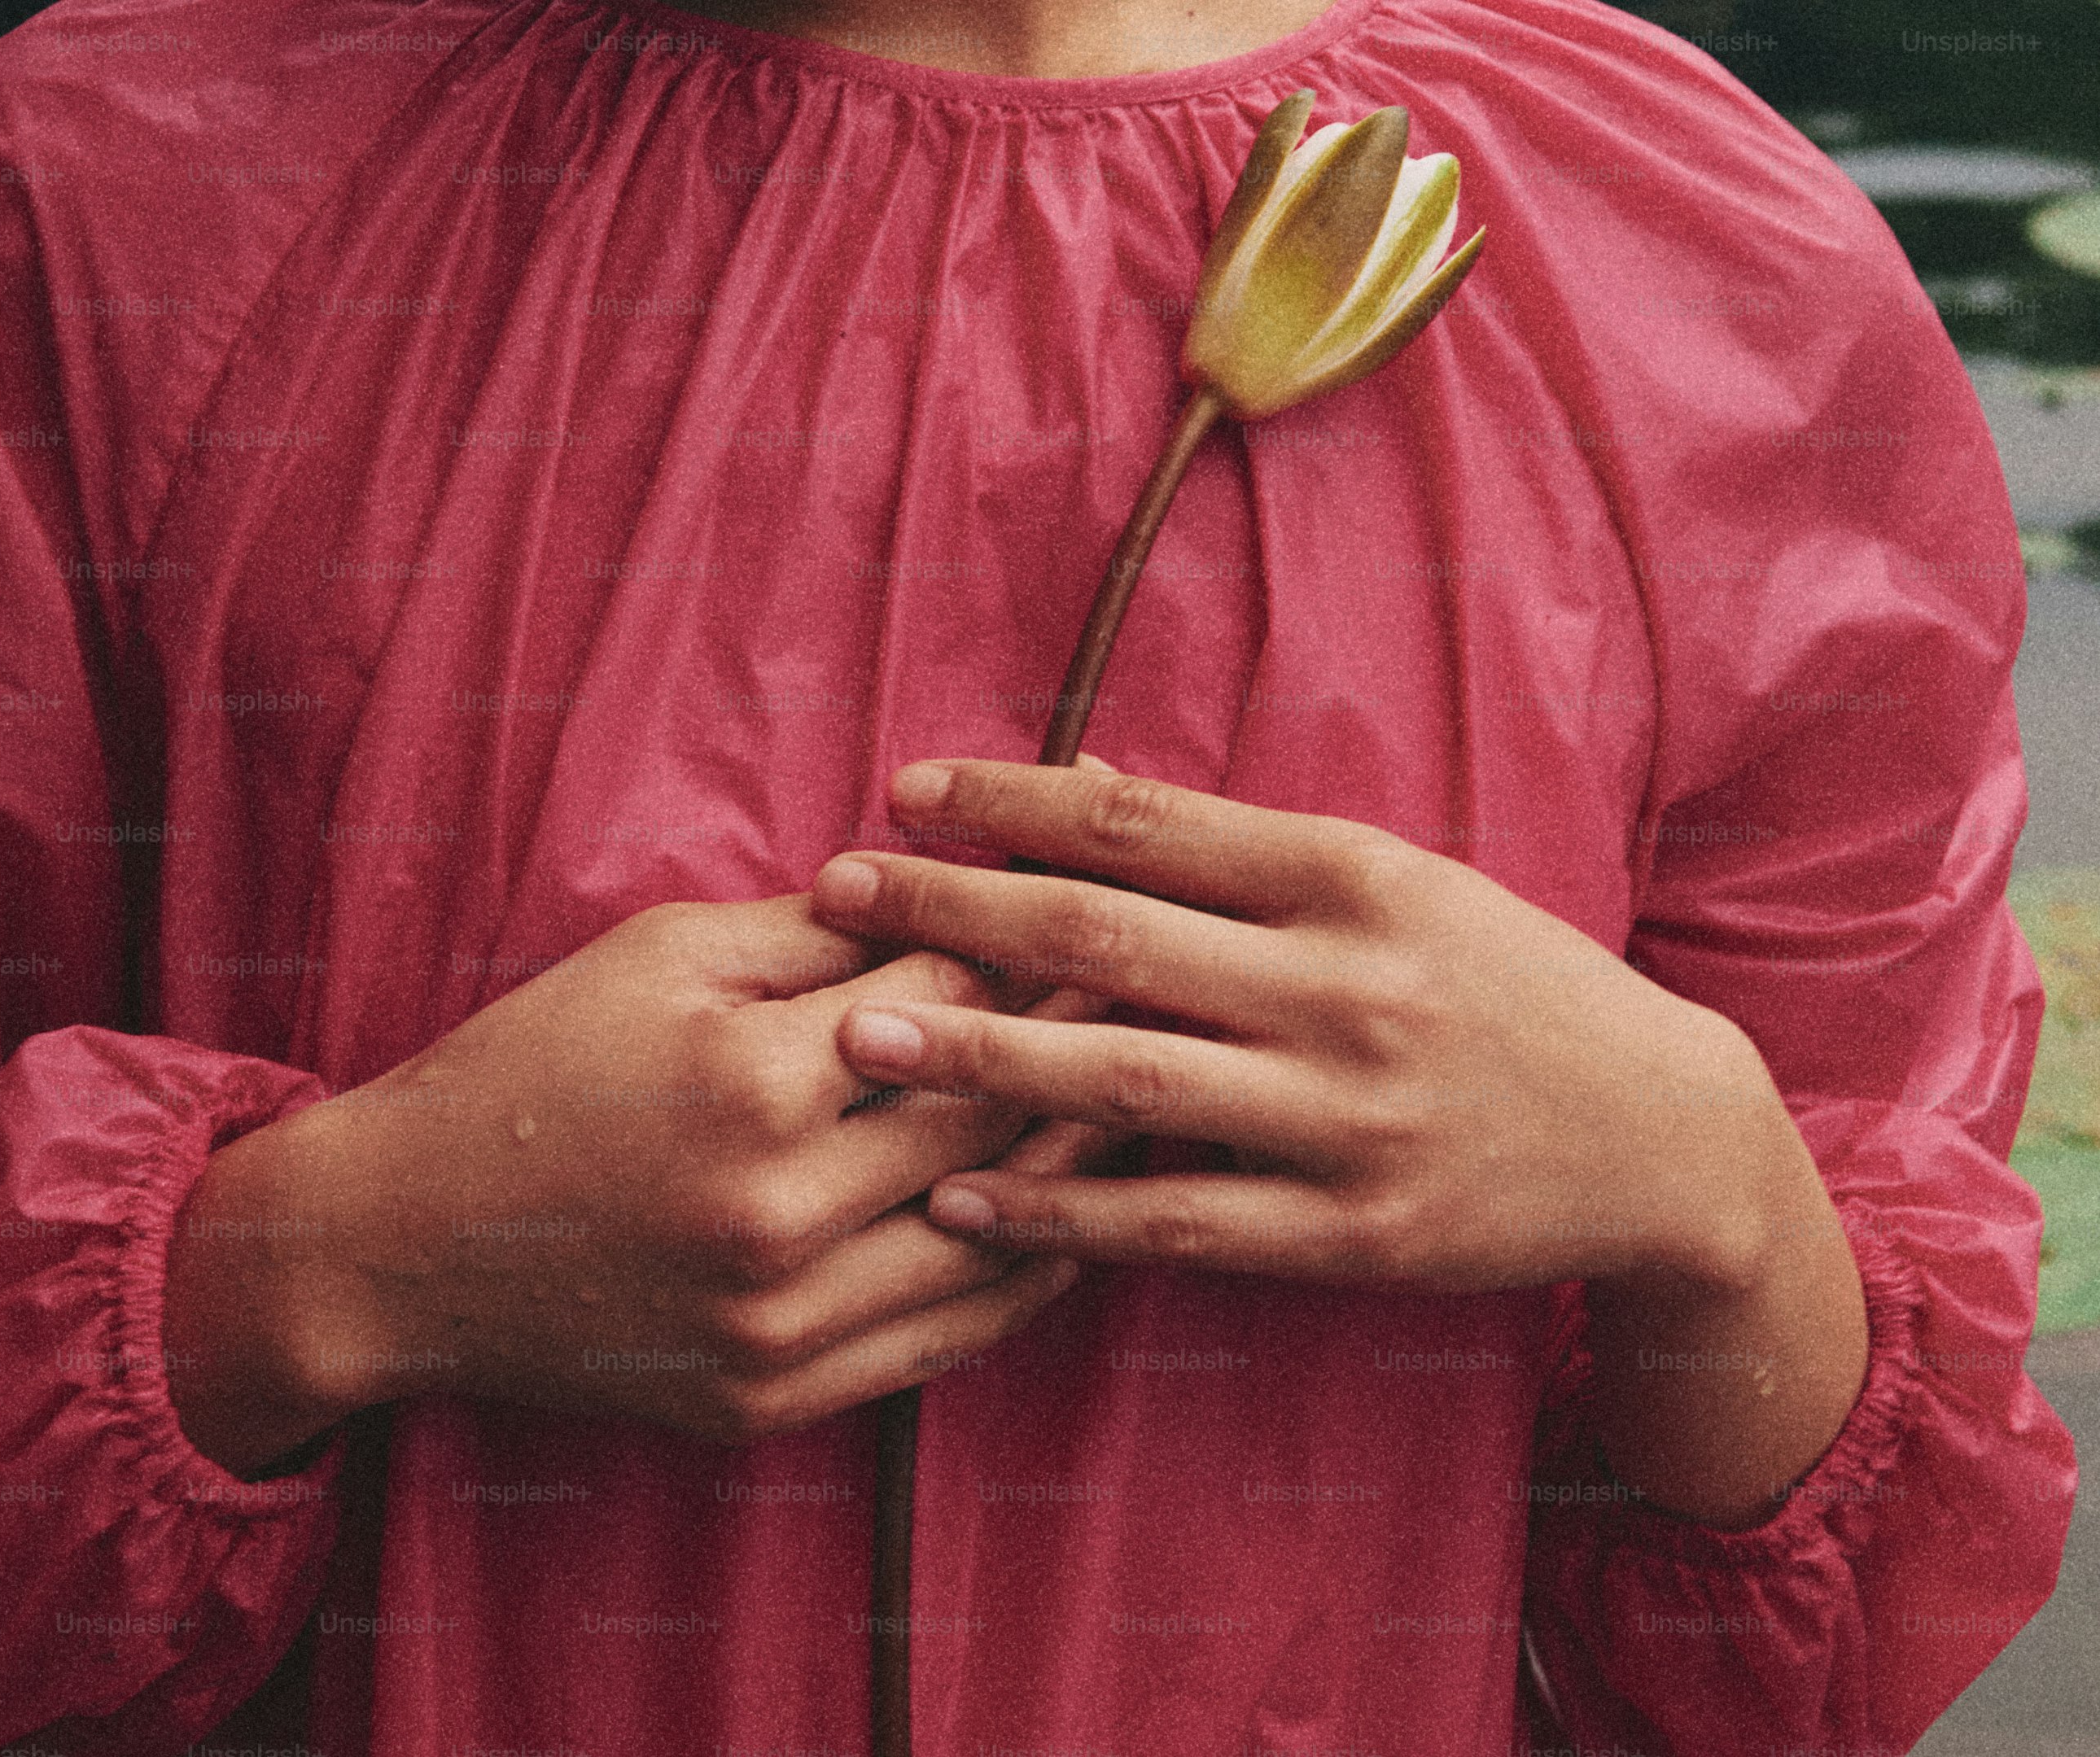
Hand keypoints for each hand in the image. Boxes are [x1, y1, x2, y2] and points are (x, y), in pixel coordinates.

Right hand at [165, 895, 1109, 1474]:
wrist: (399, 1247)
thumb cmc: (527, 1070)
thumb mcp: (656, 956)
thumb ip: (813, 929)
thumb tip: (949, 893)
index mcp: (751, 1078)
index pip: (952, 998)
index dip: (1029, 946)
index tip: (1089, 910)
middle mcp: (779, 1213)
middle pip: (992, 1112)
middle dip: (1081, 1044)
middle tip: (1158, 1000)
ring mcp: (782, 1325)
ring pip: (996, 1235)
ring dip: (1079, 1167)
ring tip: (1143, 1106)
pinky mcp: (774, 1400)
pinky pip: (948, 1339)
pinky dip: (1023, 1276)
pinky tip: (1062, 1223)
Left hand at [805, 759, 1821, 1298]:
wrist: (1664, 1135)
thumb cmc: (1507, 985)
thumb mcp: (1397, 883)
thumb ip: (1237, 850)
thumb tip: (1083, 781)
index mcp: (1353, 877)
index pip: (1143, 823)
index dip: (1010, 801)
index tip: (902, 790)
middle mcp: (1345, 987)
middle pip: (1108, 936)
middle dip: (954, 910)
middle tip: (830, 891)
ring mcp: (1348, 1118)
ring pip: (1125, 1080)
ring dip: (976, 1056)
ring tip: (852, 1038)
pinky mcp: (1352, 1234)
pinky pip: (1174, 1222)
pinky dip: (1059, 1210)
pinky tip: (958, 1197)